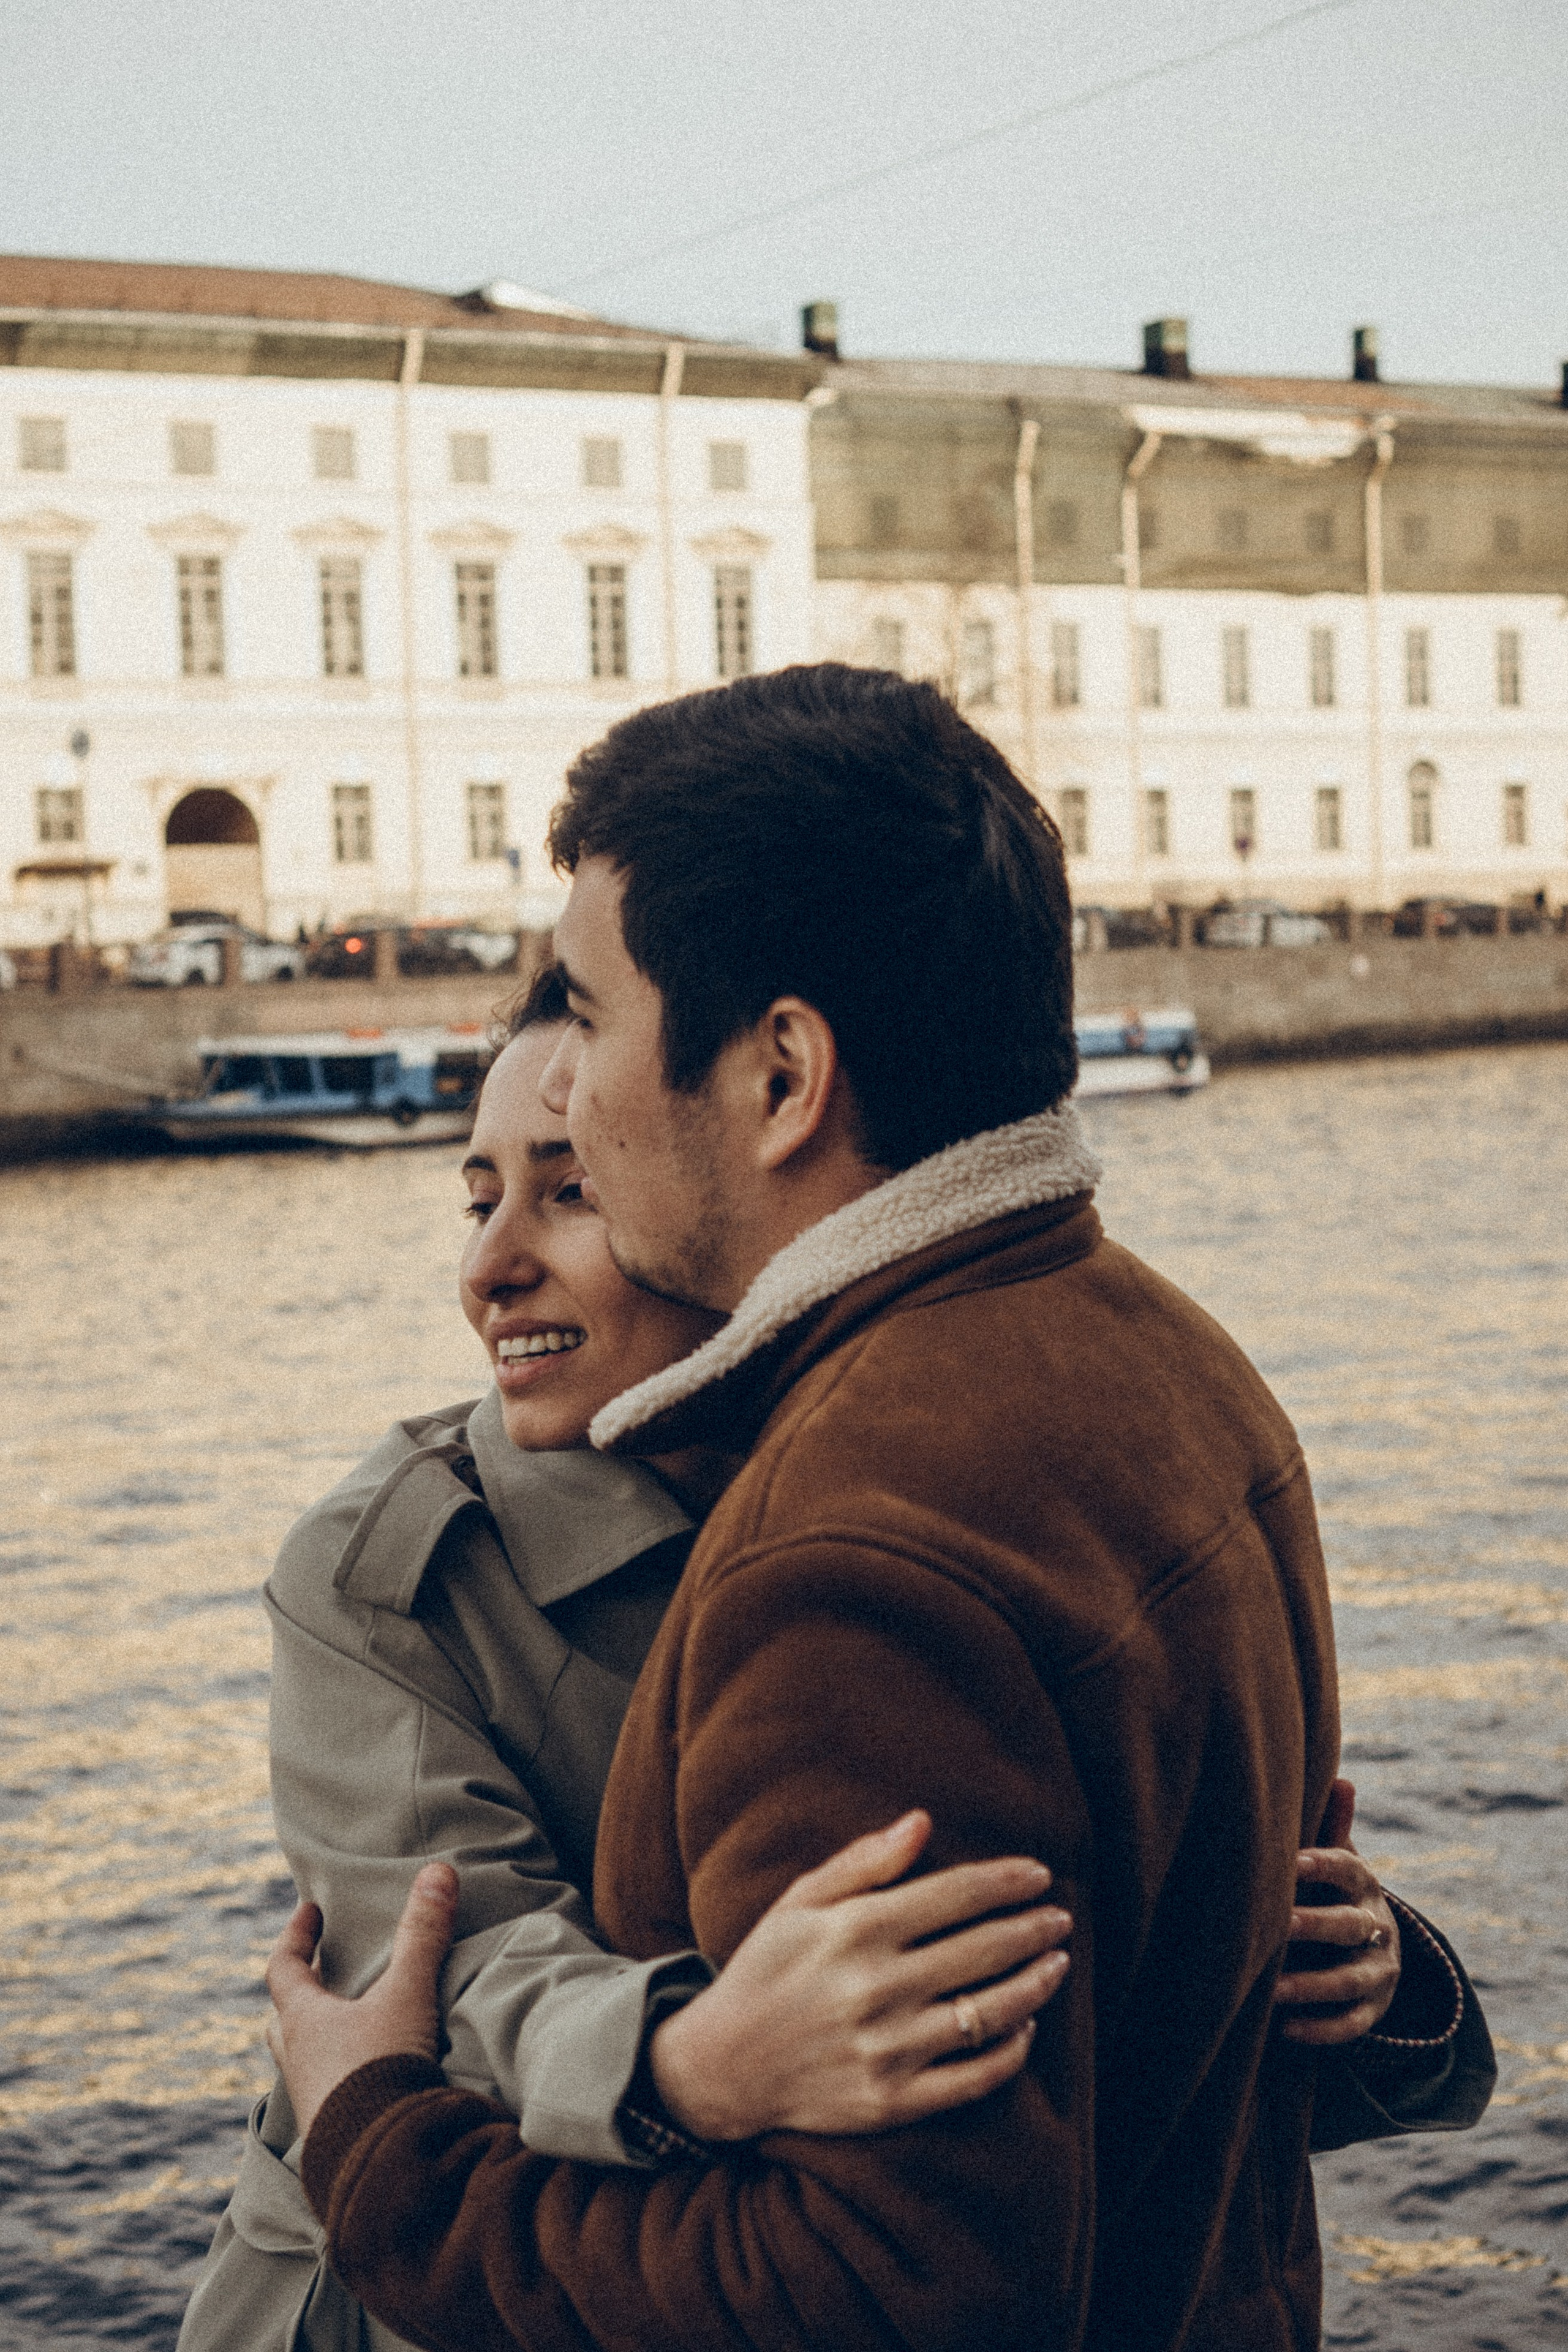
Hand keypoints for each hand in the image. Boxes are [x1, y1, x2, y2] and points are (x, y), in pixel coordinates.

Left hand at [265, 1862, 458, 2137]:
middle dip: (300, 1993)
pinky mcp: (330, 2131)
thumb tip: (438, 1871)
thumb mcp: (406, 1994)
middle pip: (283, 2019)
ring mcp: (310, 2100)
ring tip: (348, 2029)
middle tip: (322, 1974)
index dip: (296, 1936)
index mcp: (303, 2021)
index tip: (309, 1911)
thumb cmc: (380, 2069)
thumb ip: (423, 1934)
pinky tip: (366, 2079)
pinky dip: (339, 2075)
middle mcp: (296, 2060)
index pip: (283, 1968)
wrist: (377, 2162)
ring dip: (317, 2039)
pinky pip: (325, 2093)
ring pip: (300, 2059)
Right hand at [650, 1811, 1069, 2140]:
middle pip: (983, 1950)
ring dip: (1035, 1984)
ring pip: (989, 2013)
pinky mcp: (893, 2101)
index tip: (1040, 1874)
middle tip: (1060, 1917)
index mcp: (855, 1930)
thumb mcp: (798, 1901)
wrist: (721, 2066)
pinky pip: (973, 2078)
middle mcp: (876, 1988)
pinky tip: (1024, 2027)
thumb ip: (863, 1861)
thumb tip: (922, 1821)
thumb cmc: (765, 1969)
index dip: (1006, 1881)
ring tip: (1058, 1963)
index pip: (955, 1895)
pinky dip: (1010, 2051)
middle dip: (1032, 1928)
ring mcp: (887, 2049)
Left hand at [1276, 1779, 1400, 2043]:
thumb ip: (1331, 1826)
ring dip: (1312, 1985)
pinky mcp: (1374, 2010)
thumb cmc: (1331, 1889)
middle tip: (1276, 1926)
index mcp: (1363, 1883)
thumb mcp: (1335, 1859)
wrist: (1371, 1944)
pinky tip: (1286, 2029)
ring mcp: (1379, 1971)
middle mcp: (1377, 1926)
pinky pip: (1352, 2024)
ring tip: (1271, 1990)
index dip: (1322, 1865)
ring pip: (1351, 1980)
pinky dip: (1321, 2029)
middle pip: (1350, 1926)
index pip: (1348, 1869)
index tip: (1290, 1862)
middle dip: (1315, 1926)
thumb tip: (1343, 1777)